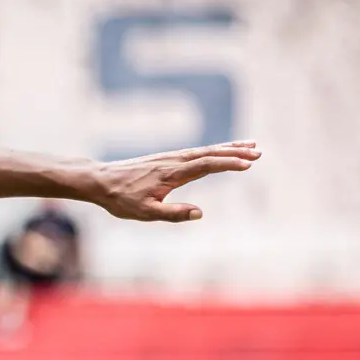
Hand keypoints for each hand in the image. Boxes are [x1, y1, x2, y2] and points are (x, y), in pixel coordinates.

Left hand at [88, 142, 260, 221]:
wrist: (99, 181)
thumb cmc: (120, 199)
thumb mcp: (144, 213)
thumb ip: (172, 214)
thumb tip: (200, 213)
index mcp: (171, 173)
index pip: (205, 165)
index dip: (228, 163)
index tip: (248, 163)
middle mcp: (173, 161)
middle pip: (209, 153)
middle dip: (235, 152)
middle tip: (259, 152)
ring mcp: (170, 158)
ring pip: (204, 150)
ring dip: (228, 148)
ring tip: (250, 146)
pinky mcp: (166, 159)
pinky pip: (195, 152)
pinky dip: (212, 150)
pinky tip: (220, 151)